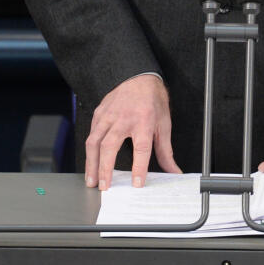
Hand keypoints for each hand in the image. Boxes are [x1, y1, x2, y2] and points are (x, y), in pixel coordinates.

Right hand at [85, 74, 181, 189]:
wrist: (140, 77)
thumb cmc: (153, 101)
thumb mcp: (164, 124)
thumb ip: (166, 151)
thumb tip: (173, 171)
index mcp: (144, 121)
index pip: (142, 149)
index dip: (139, 168)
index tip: (137, 183)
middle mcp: (124, 118)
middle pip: (110, 146)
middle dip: (106, 169)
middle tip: (104, 187)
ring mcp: (108, 115)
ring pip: (95, 141)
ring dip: (91, 163)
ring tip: (92, 180)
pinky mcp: (99, 113)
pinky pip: (91, 133)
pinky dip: (90, 150)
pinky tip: (91, 162)